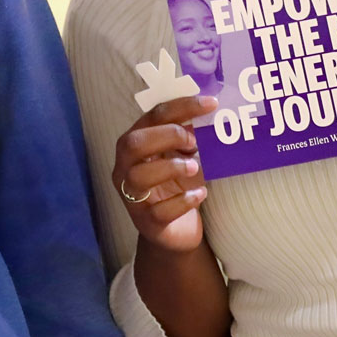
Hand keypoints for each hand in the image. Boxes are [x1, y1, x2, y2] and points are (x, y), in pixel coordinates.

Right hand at [111, 95, 213, 252]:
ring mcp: (132, 196)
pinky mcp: (146, 222)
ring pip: (139, 176)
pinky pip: (160, 211)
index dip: (181, 107)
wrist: (175, 232)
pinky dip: (183, 201)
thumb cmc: (177, 187)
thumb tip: (209, 117)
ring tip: (195, 168)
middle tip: (194, 141)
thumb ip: (188, 138)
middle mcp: (126, 168)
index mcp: (134, 145)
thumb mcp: (182, 158)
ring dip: (171, 167)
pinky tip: (200, 195)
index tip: (211, 104)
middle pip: (133, 143)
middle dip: (167, 135)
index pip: (152, 117)